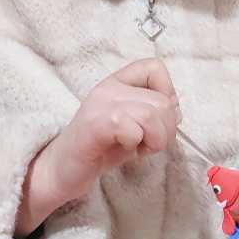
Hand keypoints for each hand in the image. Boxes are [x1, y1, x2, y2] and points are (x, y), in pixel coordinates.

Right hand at [16, 59, 178, 236]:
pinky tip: (128, 151)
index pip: (154, 67)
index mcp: (117, 83)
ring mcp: (101, 104)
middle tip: (149, 144)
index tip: (156, 118)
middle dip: (167, 129)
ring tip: (140, 149)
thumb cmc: (97, 150)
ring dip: (156, 139)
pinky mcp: (95, 124)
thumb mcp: (131, 127)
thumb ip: (153, 114)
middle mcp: (108, 88)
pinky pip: (132, 128)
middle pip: (162, 100)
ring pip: (152, 113)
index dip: (167, 93)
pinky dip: (137, 144)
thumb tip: (177, 111)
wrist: (61, 171)